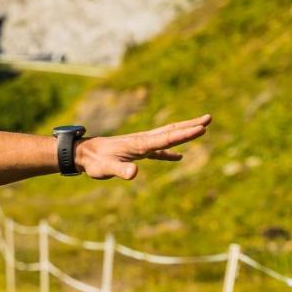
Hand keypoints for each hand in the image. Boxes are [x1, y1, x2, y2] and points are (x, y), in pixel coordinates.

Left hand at [75, 114, 210, 179]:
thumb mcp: (106, 169)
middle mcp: (143, 141)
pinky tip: (179, 156)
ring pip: (167, 136)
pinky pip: (158, 150)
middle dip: (190, 126)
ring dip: (184, 132)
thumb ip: (120, 171)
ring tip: (201, 127)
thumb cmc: (94, 162)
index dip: (185, 134)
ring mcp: (141, 145)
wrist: (82, 153)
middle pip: (171, 131)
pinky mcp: (137, 151)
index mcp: (139, 145)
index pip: (167, 138)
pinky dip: (170, 151)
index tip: (202, 128)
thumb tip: (134, 173)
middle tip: (209, 118)